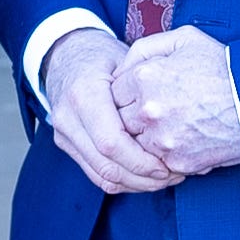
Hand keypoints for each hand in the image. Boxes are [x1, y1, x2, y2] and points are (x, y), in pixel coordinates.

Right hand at [44, 28, 173, 193]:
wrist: (65, 55)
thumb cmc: (102, 55)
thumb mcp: (126, 57)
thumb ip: (145, 84)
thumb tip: (175, 116)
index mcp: (83, 93)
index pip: (111, 142)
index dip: (141, 161)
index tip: (168, 164)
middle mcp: (68, 117)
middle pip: (106, 166)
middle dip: (143, 178)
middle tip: (174, 175)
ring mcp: (64, 134)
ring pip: (101, 177)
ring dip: (136, 184)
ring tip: (165, 178)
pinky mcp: (66, 145)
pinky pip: (96, 174)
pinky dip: (124, 181)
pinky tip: (146, 175)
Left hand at [117, 27, 239, 175]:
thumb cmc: (223, 67)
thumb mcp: (185, 39)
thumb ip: (146, 47)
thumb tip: (123, 66)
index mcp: (145, 77)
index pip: (112, 92)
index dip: (125, 94)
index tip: (139, 95)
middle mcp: (148, 110)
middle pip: (119, 120)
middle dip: (131, 117)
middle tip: (154, 112)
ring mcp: (162, 139)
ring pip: (134, 144)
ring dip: (145, 139)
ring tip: (168, 127)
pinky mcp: (177, 162)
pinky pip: (157, 162)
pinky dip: (165, 155)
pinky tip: (182, 141)